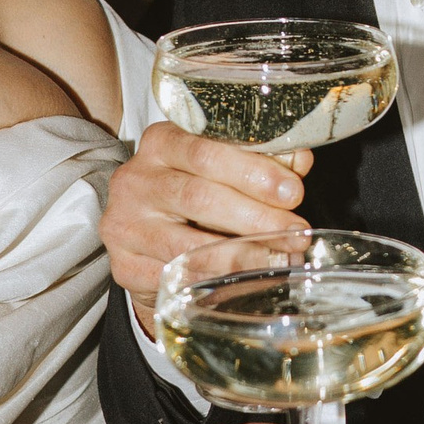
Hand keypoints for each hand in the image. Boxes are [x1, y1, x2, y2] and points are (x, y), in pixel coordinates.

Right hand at [104, 121, 309, 332]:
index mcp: (161, 142)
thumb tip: (299, 160)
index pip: (207, 151)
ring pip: (188, 243)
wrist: (146, 238)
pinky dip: (216, 280)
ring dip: (242, 254)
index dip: (254, 171)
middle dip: (256, 217)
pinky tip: (246, 280)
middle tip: (294, 232)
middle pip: (199, 197)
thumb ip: (260, 159)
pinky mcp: (124, 265)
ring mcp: (124, 224)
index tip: (293, 191)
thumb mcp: (222, 168)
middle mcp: (135, 179)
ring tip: (279, 258)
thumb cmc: (195, 194)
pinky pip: (177, 276)